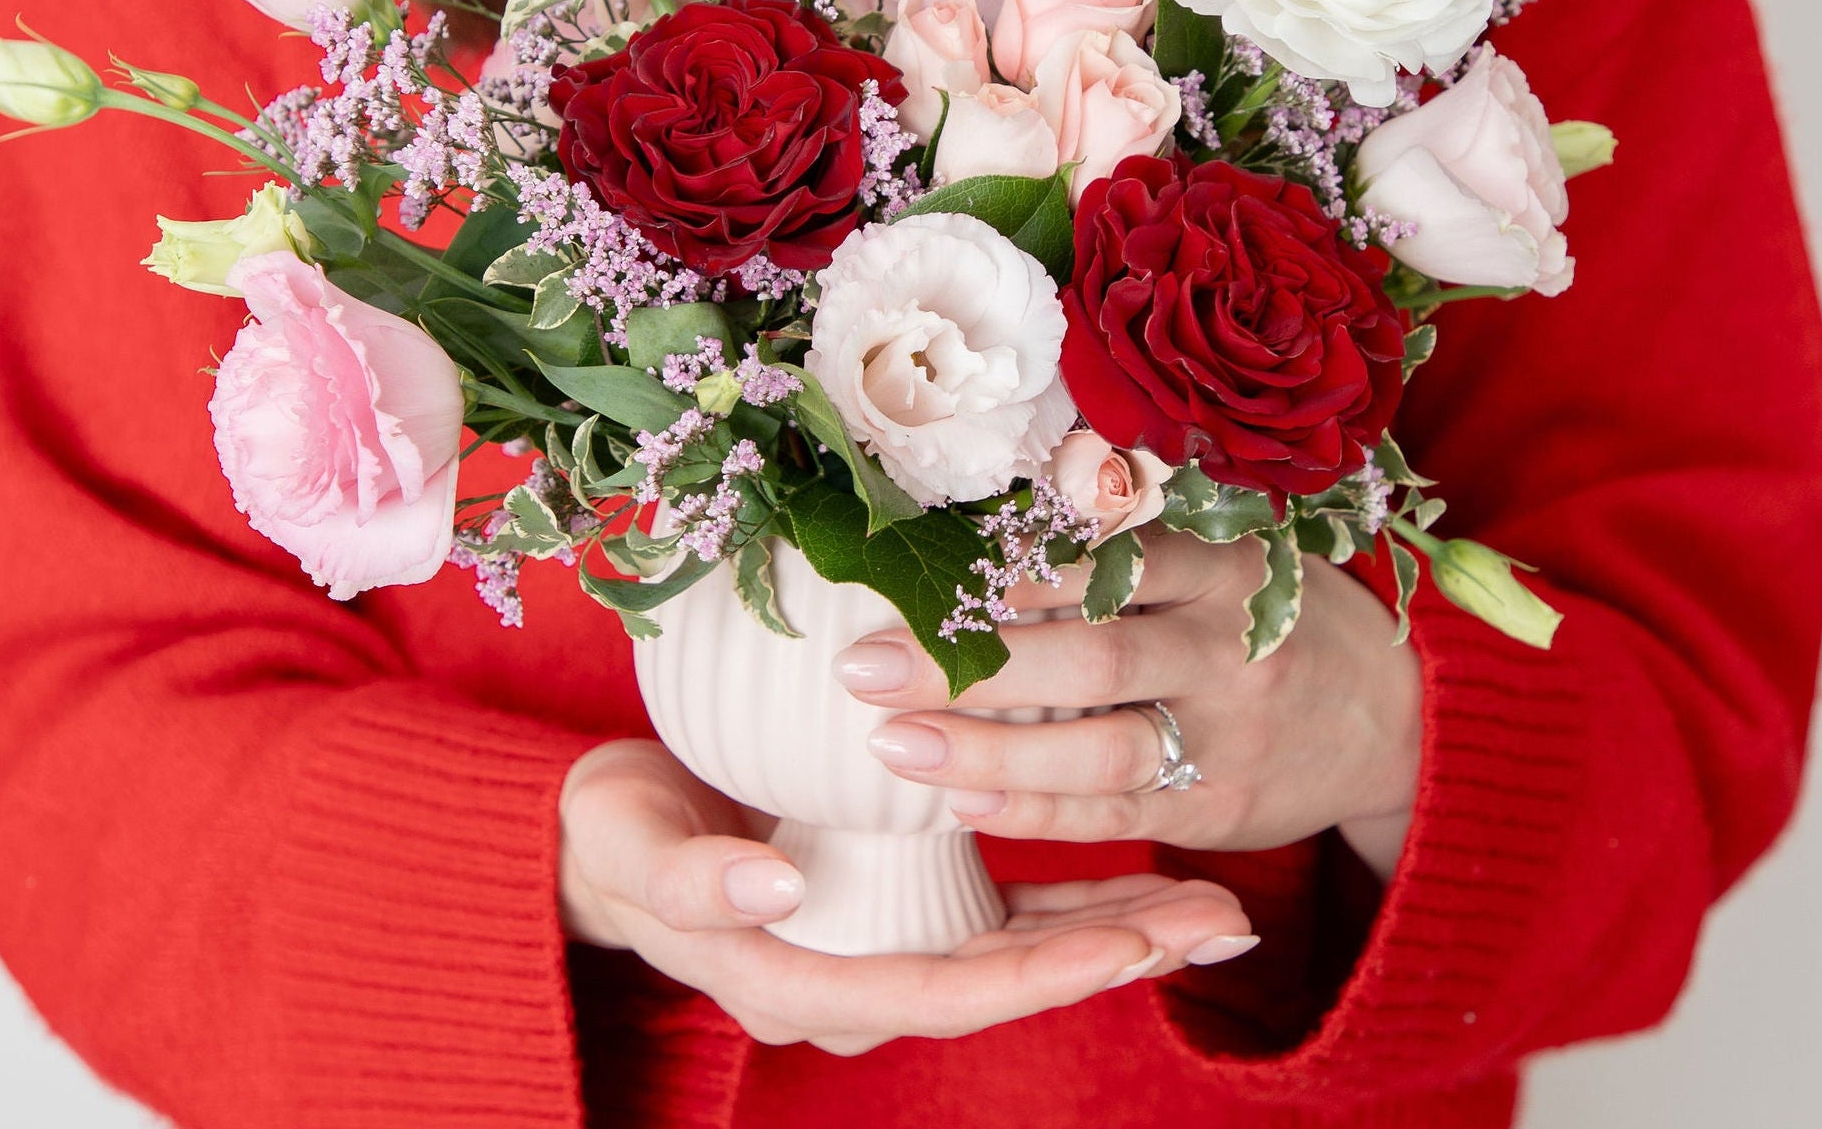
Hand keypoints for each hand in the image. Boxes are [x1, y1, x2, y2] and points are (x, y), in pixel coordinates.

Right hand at [557, 738, 1258, 1053]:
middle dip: (1116, 948)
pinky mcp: (894, 894)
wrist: (601, 832)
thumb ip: (691, 881)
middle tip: (1220, 916)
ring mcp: (883, 939)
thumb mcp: (629, 850)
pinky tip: (1141, 872)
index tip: (1130, 937)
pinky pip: (996, 904)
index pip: (942, 989)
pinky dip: (1070, 888)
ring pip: (1018, 945)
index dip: (1042, 968)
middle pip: (1007, 977)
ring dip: (1116, 921)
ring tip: (1213, 900)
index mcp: (802, 980)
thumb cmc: (611, 837)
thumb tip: (775, 892)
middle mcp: (858, 974)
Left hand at [837, 533, 1423, 878]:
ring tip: (891, 742)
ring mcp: (1227, 737)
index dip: (1019, 564)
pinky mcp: (1219, 807)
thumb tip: (1002, 490)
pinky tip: (960, 801)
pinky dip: (1036, 812)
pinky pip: (1115, 816)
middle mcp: (1228, 650)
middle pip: (1093, 657)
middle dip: (974, 662)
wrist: (1394, 718)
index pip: (1114, 558)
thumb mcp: (1231, 547)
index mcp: (1224, 566)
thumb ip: (1138, 530)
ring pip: (1098, 751)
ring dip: (988, 751)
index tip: (924, 563)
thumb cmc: (1271, 611)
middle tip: (865, 661)